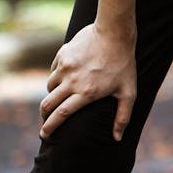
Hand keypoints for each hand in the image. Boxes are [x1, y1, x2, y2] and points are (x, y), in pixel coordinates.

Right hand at [40, 22, 136, 140]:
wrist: (114, 33)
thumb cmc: (124, 65)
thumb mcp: (128, 93)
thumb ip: (123, 117)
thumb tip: (117, 138)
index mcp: (87, 93)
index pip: (62, 114)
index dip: (51, 126)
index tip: (44, 134)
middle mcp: (72, 81)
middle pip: (49, 104)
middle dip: (44, 116)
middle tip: (44, 123)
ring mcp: (65, 67)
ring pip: (50, 87)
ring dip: (52, 96)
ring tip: (59, 100)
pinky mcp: (62, 55)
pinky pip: (54, 71)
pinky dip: (56, 78)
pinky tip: (64, 80)